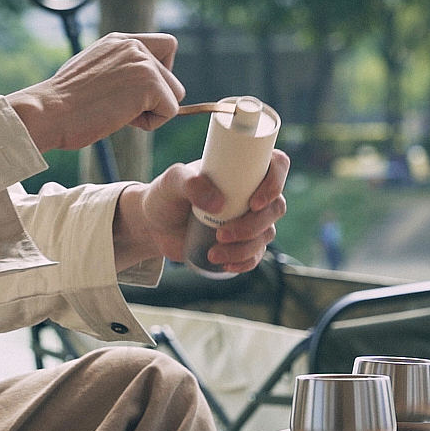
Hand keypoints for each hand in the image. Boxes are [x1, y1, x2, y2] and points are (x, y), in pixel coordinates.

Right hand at [7, 33, 185, 152]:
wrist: (49, 112)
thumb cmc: (62, 105)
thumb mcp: (91, 75)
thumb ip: (117, 72)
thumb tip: (139, 90)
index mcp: (119, 41)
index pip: (165, 47)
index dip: (160, 74)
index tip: (137, 93)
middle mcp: (134, 46)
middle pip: (172, 77)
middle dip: (153, 100)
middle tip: (119, 108)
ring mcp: (143, 63)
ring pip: (174, 95)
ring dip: (151, 112)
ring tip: (117, 113)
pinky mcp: (150, 83)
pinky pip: (170, 112)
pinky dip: (150, 124)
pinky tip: (121, 120)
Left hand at [114, 149, 289, 273]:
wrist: (153, 225)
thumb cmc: (165, 195)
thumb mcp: (172, 182)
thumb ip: (190, 183)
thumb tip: (218, 203)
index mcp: (241, 170)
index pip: (276, 165)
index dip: (275, 182)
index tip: (254, 202)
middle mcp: (251, 193)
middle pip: (276, 207)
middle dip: (254, 225)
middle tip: (222, 234)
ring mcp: (249, 219)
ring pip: (267, 234)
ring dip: (245, 247)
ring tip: (213, 253)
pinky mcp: (241, 243)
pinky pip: (256, 255)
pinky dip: (245, 262)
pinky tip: (225, 265)